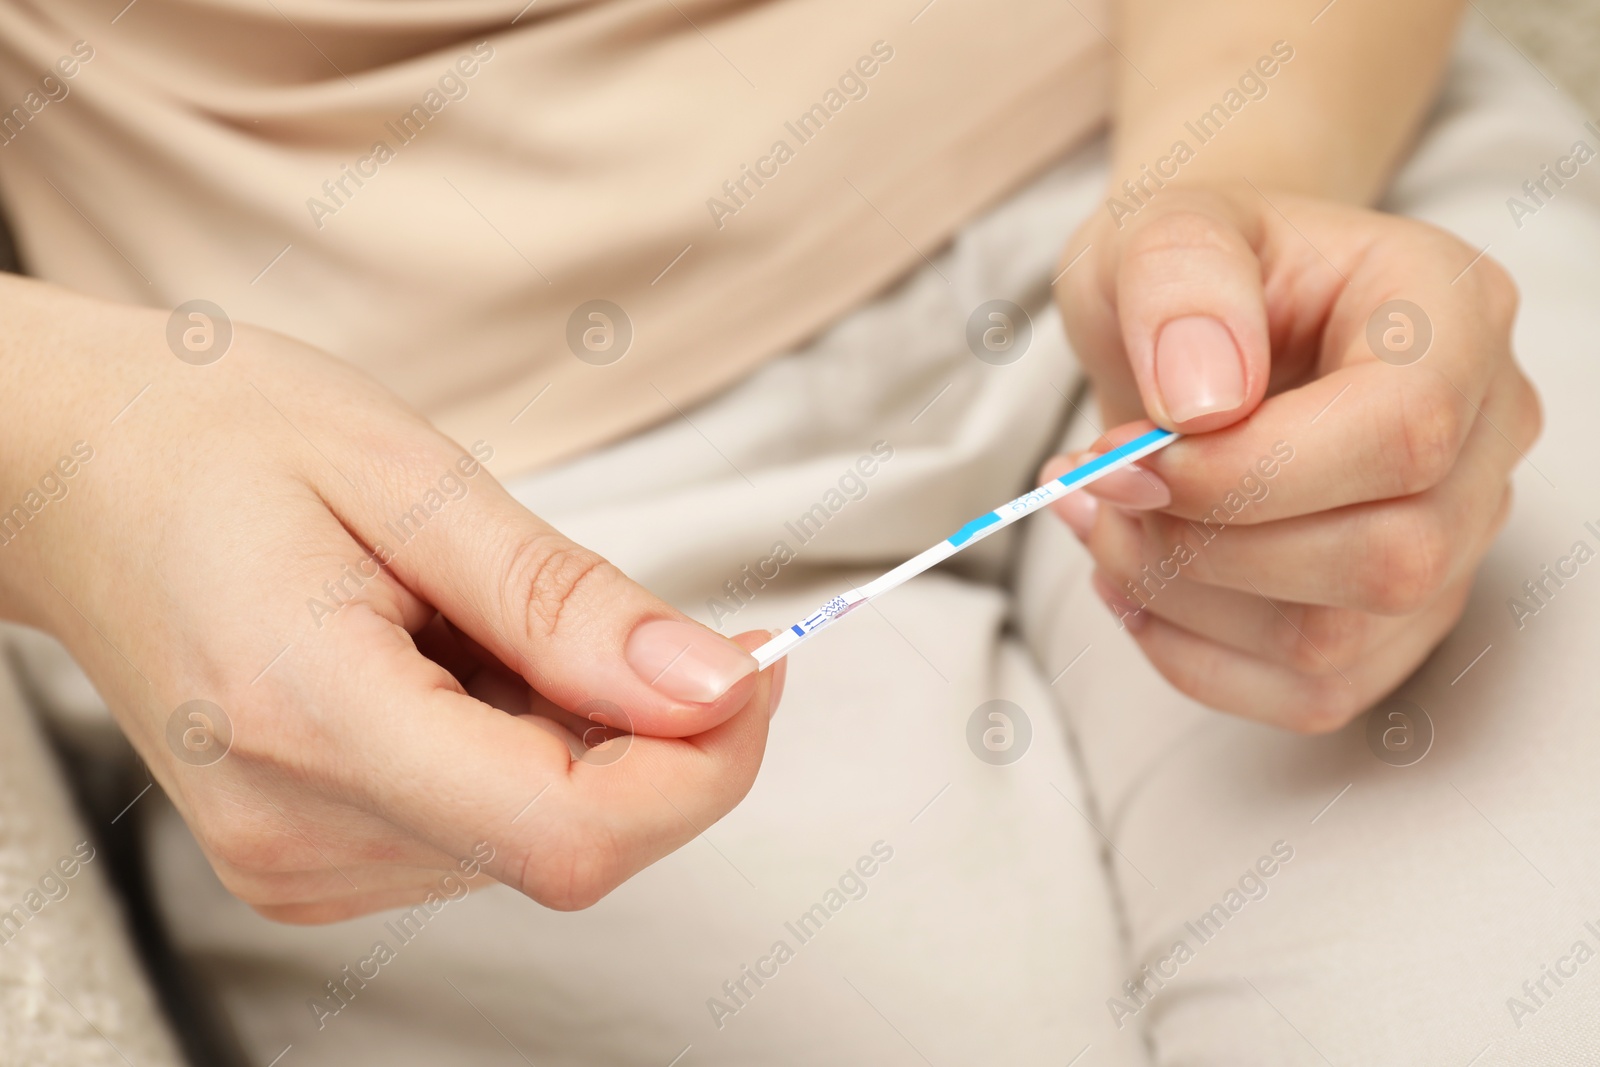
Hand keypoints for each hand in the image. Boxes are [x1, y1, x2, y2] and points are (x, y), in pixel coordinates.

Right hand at [0, 275, 781, 921]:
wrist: (71, 476)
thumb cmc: (212, 438)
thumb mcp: (406, 474)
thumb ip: (562, 601)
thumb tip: (710, 685)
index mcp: (309, 718)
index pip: (571, 833)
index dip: (701, 767)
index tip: (751, 665)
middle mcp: (298, 830)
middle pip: (572, 839)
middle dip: (652, 733)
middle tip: (628, 609)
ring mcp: (300, 861)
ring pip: (543, 833)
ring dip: (578, 730)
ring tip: (482, 615)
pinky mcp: (314, 858)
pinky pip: (489, 825)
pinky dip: (525, 743)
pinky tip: (458, 660)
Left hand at [1043, 183, 1540, 730]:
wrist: (1191, 328)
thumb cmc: (1186, 276)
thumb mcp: (1156, 229)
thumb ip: (1179, 281)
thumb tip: (1205, 401)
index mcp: (1451, 312)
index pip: (1404, 433)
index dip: (1249, 472)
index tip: (1126, 455)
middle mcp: (1483, 433)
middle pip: (1390, 558)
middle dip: (1205, 546)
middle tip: (1097, 488)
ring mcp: (1454, 538)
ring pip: (1340, 642)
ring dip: (1181, 598)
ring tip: (1099, 519)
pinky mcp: (1397, 621)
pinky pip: (1310, 694)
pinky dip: (1192, 654)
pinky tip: (1134, 578)